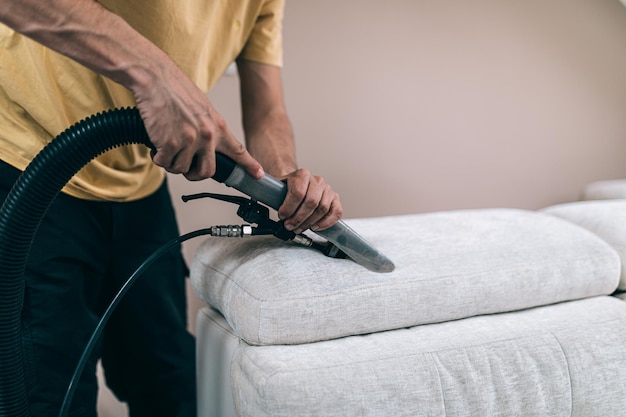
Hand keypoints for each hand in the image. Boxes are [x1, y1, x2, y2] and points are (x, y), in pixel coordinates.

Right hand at [133, 60, 263, 180]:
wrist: (156, 78)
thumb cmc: (176, 90)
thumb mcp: (202, 109)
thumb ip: (209, 128)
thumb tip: (209, 147)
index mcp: (218, 126)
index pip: (238, 150)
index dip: (249, 165)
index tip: (258, 174)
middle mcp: (207, 135)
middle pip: (207, 171)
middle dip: (194, 174)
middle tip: (186, 168)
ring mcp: (190, 140)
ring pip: (181, 169)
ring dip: (172, 162)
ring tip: (166, 146)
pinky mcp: (170, 143)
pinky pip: (164, 163)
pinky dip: (158, 157)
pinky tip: (157, 144)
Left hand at [277, 169, 342, 233]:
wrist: (299, 184)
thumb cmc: (288, 188)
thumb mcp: (278, 188)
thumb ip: (274, 195)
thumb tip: (269, 205)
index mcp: (302, 174)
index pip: (297, 193)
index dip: (289, 208)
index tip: (282, 216)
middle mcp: (317, 180)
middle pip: (311, 202)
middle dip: (298, 218)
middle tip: (290, 226)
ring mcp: (328, 189)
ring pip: (322, 209)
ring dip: (309, 222)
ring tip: (299, 228)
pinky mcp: (335, 198)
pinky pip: (336, 212)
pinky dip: (326, 222)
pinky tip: (316, 227)